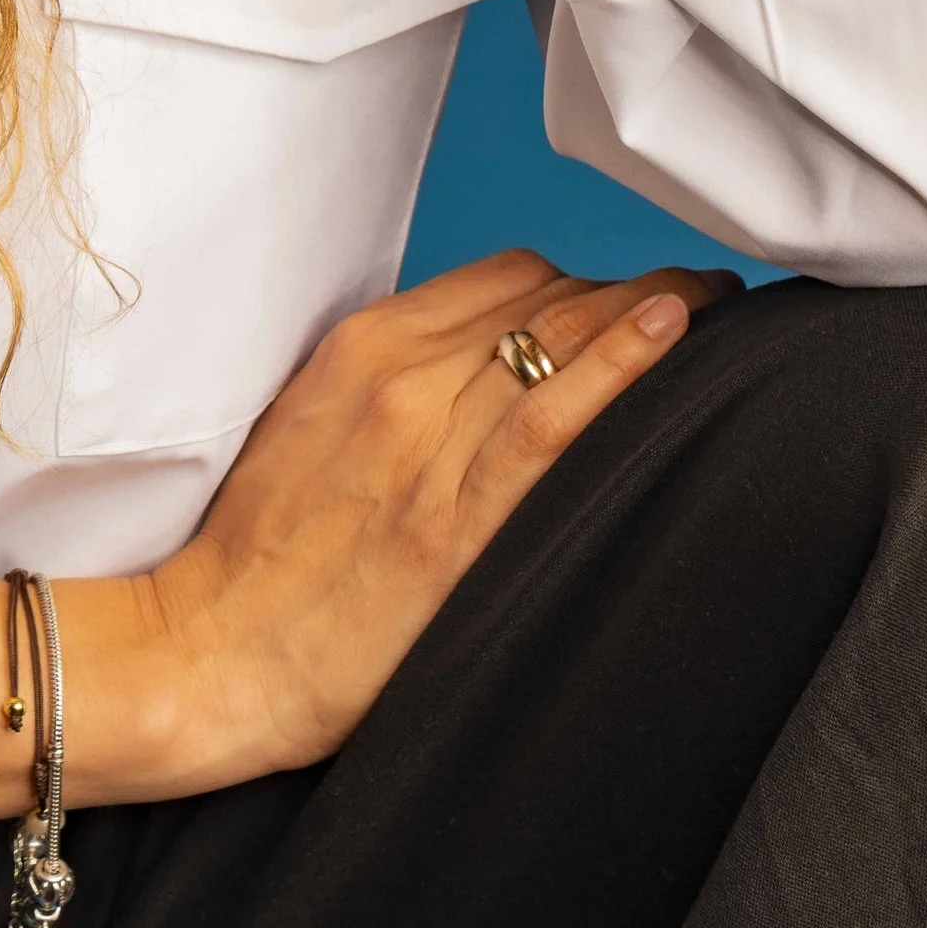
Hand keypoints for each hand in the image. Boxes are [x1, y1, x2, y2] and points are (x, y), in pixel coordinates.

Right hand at [144, 246, 738, 784]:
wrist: (209, 649)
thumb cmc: (256, 554)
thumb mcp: (309, 426)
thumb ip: (389, 384)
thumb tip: (479, 372)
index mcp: (361, 346)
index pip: (501, 278)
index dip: (580, 280)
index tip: (630, 293)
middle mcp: (400, 376)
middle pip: (545, 300)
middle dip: (631, 287)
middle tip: (703, 295)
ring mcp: (429, 444)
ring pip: (560, 341)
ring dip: (652, 312)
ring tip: (716, 307)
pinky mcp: (454, 520)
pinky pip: (550, 419)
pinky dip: (618, 364)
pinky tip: (674, 334)